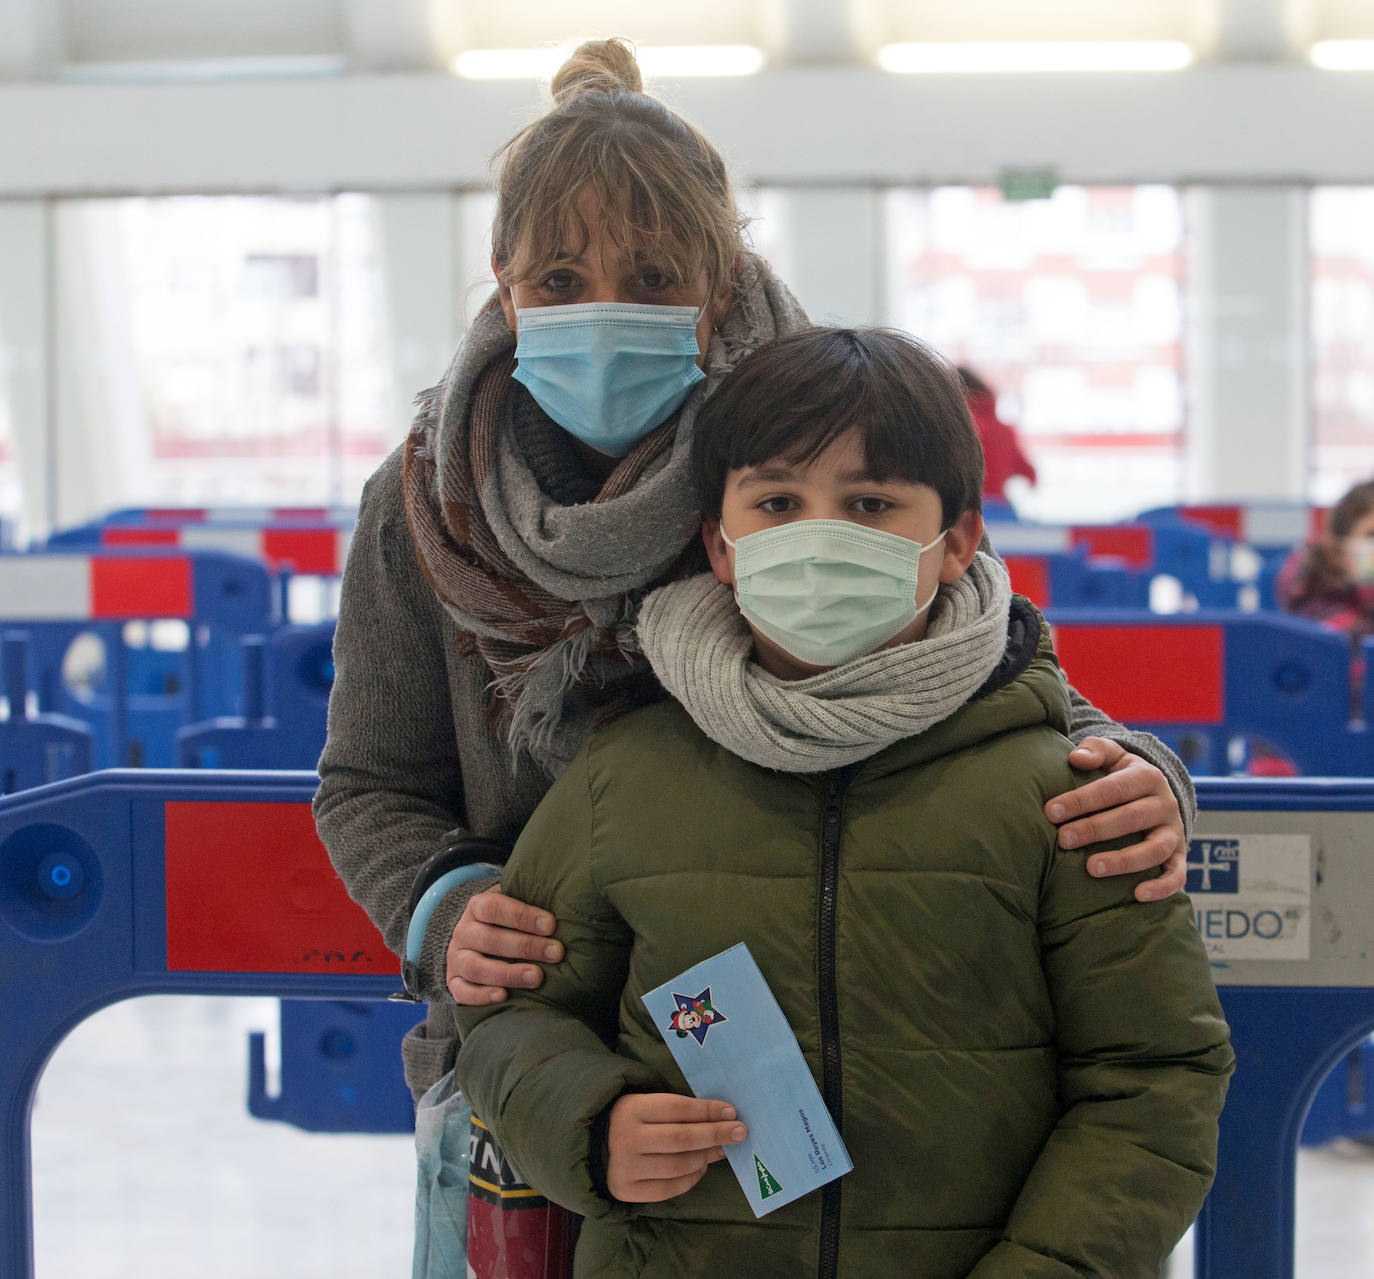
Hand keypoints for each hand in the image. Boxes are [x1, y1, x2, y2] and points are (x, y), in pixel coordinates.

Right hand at [446, 887, 563, 1004]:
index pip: (494, 908)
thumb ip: (532, 901)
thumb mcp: (515, 902)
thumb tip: (567, 905)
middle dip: (526, 946)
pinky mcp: (454, 982)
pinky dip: (481, 996)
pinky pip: (461, 992)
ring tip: (537, 977)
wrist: (477, 935)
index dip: (523, 916)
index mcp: (477, 906)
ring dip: (508, 973)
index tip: (551, 924)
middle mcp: (463, 932)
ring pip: (476, 967)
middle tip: (556, 953)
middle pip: (490, 939)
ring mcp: (456, 959)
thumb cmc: (509, 919)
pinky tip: (504, 997)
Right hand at [606, 1094, 746, 1203]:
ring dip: (706, 1157)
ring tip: (719, 1150)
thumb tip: (723, 1117)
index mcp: (631, 1108)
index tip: (732, 1112)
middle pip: (682, 1138)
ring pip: (679, 1165)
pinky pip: (669, 1188)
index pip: (678, 1109)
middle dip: (715, 1134)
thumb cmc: (633, 1120)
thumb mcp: (649, 1104)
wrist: (595, 1146)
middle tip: (740, 1132)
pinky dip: (691, 1178)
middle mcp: (626, 1138)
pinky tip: (700, 1167)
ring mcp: (625, 1167)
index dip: (707, 1111)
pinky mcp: (626, 1191)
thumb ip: (680, 1110)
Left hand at [1045, 737, 1186, 902]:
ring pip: (1154, 849)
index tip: (1051, 812)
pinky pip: (1177, 874)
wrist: (1157, 793)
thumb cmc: (1121, 775)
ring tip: (1091, 868)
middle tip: (1063, 840)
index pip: (1112, 788)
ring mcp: (1174, 832)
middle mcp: (1164, 804)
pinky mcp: (1180, 855)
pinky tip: (1137, 895)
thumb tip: (1076, 758)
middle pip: (1131, 818)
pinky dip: (1162, 887)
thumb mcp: (1112, 755)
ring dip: (1124, 861)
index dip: (1081, 800)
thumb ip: (1095, 750)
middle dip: (1095, 829)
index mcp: (1146, 777)